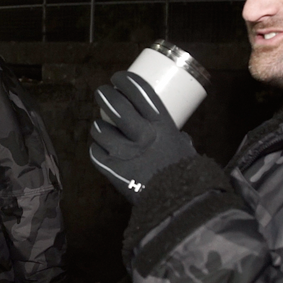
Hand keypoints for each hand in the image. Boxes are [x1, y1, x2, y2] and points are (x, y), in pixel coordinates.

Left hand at [89, 71, 195, 203]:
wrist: (177, 205)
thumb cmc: (186, 176)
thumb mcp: (186, 149)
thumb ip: (179, 141)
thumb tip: (180, 138)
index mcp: (163, 125)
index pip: (140, 92)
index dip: (125, 81)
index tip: (118, 77)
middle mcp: (142, 135)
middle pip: (116, 106)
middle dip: (105, 95)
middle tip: (102, 92)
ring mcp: (125, 153)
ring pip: (100, 130)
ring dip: (97, 125)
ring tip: (98, 125)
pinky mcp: (113, 170)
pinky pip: (96, 152)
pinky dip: (96, 148)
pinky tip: (99, 146)